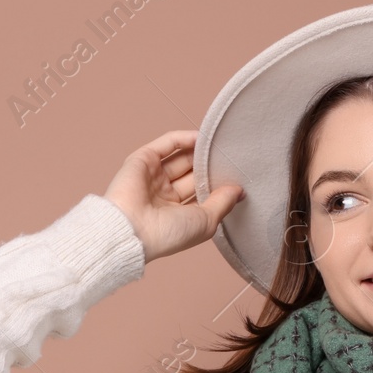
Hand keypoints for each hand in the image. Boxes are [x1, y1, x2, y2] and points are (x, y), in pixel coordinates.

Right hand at [103, 130, 243, 263]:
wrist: (133, 230)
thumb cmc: (169, 234)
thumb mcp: (206, 221)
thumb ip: (223, 203)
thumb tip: (239, 191)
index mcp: (176, 214)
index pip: (200, 194)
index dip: (217, 185)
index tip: (236, 178)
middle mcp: (163, 196)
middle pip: (192, 174)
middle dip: (209, 166)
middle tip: (229, 159)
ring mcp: (152, 177)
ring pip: (180, 158)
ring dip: (199, 151)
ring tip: (219, 145)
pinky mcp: (142, 160)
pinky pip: (166, 144)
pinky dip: (184, 139)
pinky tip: (202, 138)